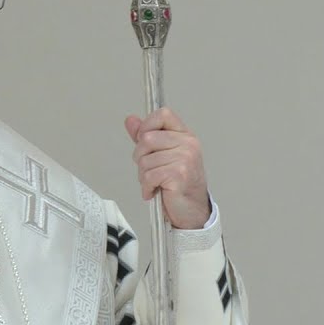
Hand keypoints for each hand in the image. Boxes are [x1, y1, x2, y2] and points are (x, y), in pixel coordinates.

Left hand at [124, 108, 209, 229]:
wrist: (192, 210)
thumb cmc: (179, 184)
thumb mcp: (162, 155)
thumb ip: (146, 136)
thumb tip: (131, 120)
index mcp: (185, 135)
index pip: (163, 114)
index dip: (147, 126)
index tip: (144, 141)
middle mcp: (188, 144)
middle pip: (147, 139)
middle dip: (141, 157)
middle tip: (150, 169)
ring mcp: (185, 158)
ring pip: (145, 160)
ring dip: (144, 176)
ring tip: (155, 182)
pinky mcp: (179, 174)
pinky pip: (149, 176)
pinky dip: (147, 187)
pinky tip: (155, 190)